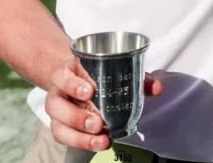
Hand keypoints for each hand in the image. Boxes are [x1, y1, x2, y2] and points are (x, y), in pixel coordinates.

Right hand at [44, 57, 162, 150]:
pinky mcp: (61, 126)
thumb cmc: (95, 73)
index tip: (89, 92)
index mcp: (67, 72)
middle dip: (76, 117)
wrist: (76, 78)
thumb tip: (156, 88)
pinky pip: (64, 138)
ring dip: (79, 136)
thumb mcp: (113, 69)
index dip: (72, 84)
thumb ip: (136, 77)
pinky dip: (81, 143)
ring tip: (101, 139)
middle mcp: (57, 92)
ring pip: (58, 126)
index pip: (62, 76)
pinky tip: (99, 143)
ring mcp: (58, 111)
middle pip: (55, 105)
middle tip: (97, 123)